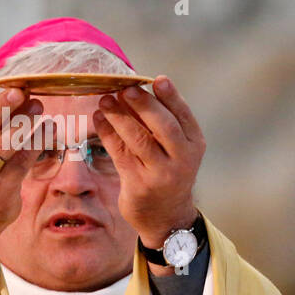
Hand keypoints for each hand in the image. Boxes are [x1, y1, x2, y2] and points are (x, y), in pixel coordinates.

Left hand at [92, 75, 204, 249]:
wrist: (166, 215)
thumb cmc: (168, 170)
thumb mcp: (176, 149)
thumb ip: (163, 122)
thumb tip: (135, 89)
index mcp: (195, 145)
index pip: (183, 116)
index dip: (171, 96)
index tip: (157, 79)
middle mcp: (182, 160)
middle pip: (163, 126)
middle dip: (143, 104)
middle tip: (125, 88)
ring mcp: (161, 174)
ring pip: (138, 139)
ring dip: (119, 116)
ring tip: (105, 100)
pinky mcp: (139, 185)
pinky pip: (120, 153)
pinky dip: (108, 133)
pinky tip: (99, 119)